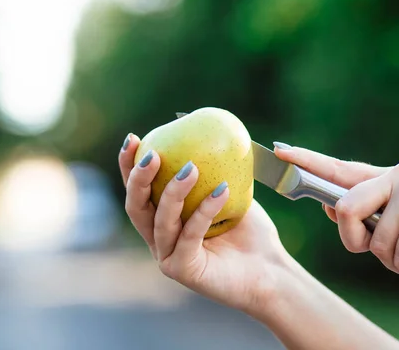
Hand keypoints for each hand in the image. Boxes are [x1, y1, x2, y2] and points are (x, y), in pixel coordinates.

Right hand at [118, 134, 287, 313]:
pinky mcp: (182, 270)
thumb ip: (212, 168)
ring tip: (192, 168)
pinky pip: (189, 235)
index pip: (139, 191)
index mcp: (163, 221)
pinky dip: (205, 211)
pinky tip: (222, 190)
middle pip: (136, 206)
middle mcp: (159, 239)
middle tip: (152, 154)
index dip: (129, 166)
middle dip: (138, 178)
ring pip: (160, 220)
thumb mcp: (229, 190)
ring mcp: (168, 256)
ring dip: (173, 191)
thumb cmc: (249, 230)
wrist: (269, 268)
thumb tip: (203, 128)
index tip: (133, 139)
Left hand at [274, 144, 398, 286]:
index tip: (280, 153)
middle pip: (344, 210)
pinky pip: (396, 256)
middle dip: (355, 243)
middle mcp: (398, 176)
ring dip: (395, 263)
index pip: (340, 168)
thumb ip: (369, 214)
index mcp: (389, 177)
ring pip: (372, 241)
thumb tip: (329, 210)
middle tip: (383, 254)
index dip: (308, 161)